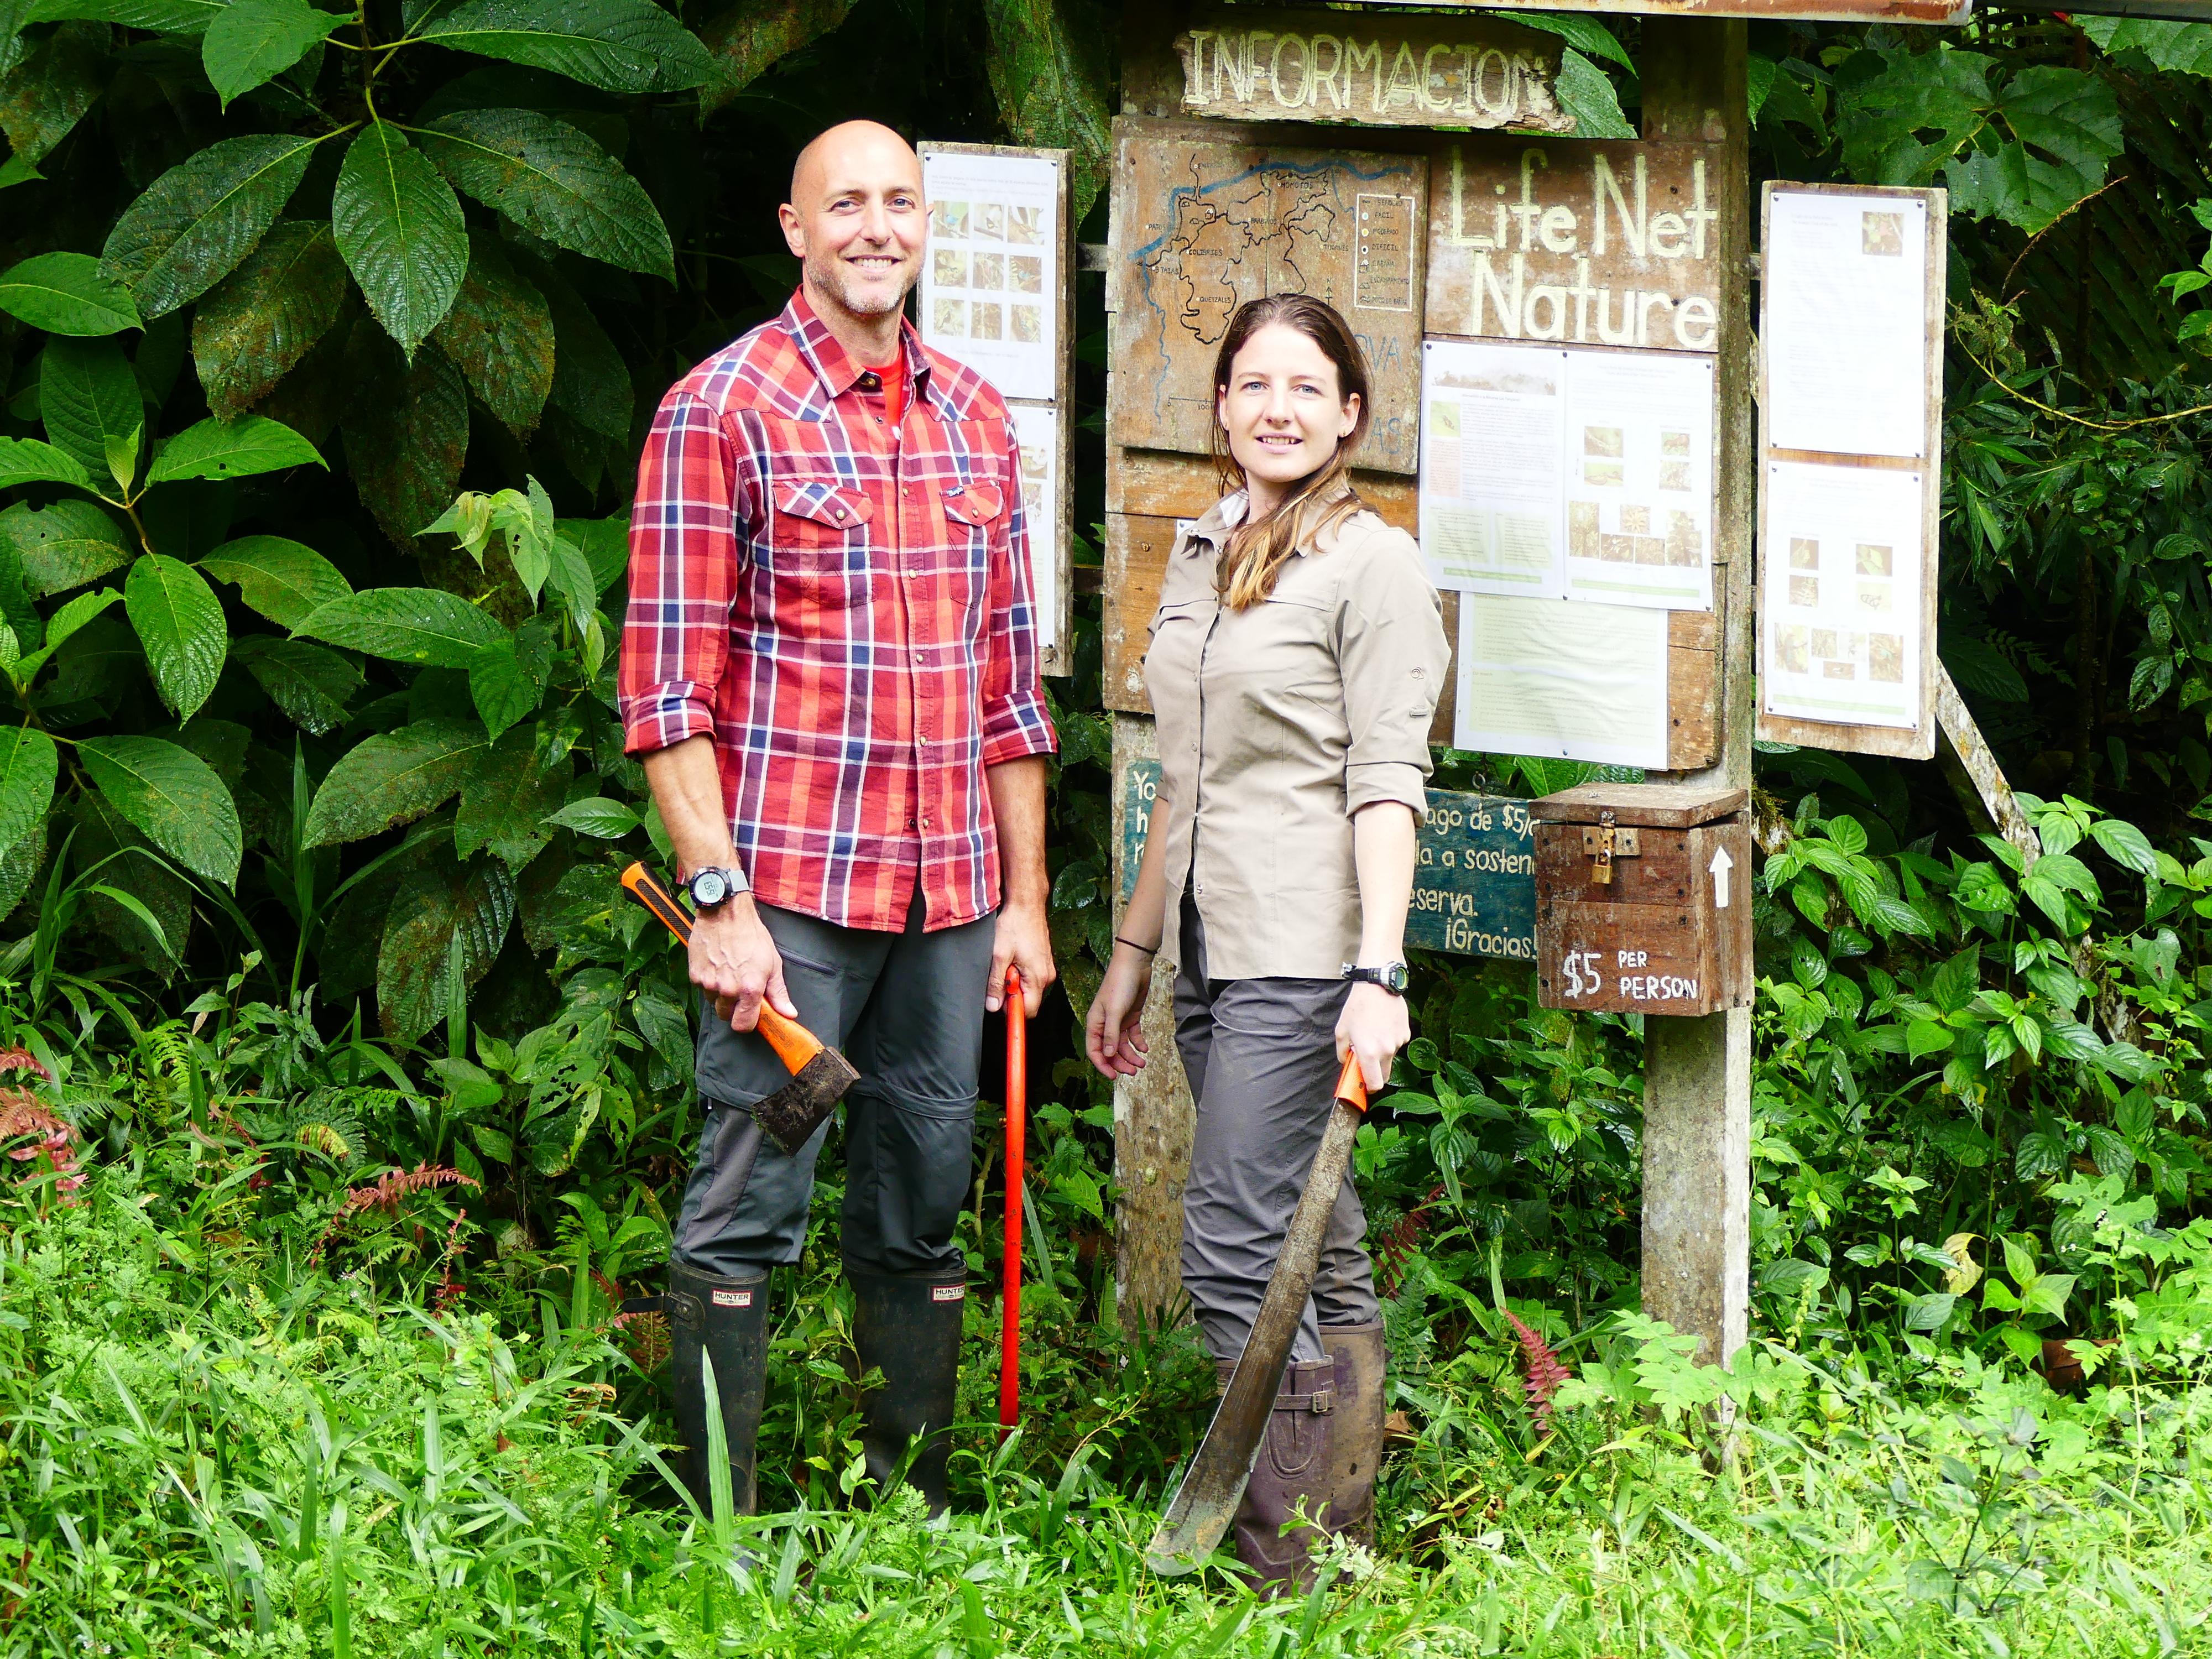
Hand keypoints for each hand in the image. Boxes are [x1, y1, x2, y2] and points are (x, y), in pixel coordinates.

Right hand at [689, 896, 794, 1032]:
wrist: (725, 914)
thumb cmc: (751, 936)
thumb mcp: (772, 963)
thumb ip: (778, 992)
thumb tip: (788, 1014)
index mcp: (749, 989)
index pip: (743, 1025)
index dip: (747, 1023)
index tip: (751, 1014)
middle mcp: (727, 990)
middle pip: (726, 1016)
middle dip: (734, 1008)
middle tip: (740, 990)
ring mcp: (709, 983)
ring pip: (714, 1003)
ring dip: (721, 995)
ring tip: (729, 973)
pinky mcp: (695, 976)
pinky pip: (703, 989)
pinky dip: (710, 983)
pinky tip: (718, 966)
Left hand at [987, 899, 1055, 1016]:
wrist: (1027, 905)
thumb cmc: (1015, 925)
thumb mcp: (999, 955)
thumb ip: (996, 983)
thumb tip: (993, 1005)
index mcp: (1037, 978)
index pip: (1029, 1011)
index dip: (1013, 1012)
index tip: (1000, 1006)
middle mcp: (1046, 976)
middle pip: (1029, 1000)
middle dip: (1012, 993)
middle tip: (1002, 974)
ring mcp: (1047, 969)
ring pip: (1029, 988)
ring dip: (1015, 981)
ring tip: (1007, 962)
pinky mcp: (1044, 962)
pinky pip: (1031, 977)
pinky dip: (1020, 972)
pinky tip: (1013, 957)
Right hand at [1085, 947, 1154, 1077]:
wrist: (1135, 965)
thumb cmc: (1120, 985)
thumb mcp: (1114, 1011)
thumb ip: (1111, 1034)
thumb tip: (1109, 1055)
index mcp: (1095, 1023)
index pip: (1094, 1050)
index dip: (1103, 1065)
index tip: (1114, 1077)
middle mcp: (1105, 1024)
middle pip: (1110, 1051)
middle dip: (1120, 1063)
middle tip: (1134, 1072)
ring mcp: (1118, 1021)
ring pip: (1123, 1045)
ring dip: (1131, 1056)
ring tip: (1142, 1064)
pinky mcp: (1131, 1017)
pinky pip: (1133, 1035)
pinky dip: (1138, 1044)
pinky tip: (1145, 1049)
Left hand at [1335, 982, 1407, 1094]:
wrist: (1378, 986)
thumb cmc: (1357, 1007)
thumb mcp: (1341, 1030)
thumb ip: (1342, 1052)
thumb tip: (1346, 1062)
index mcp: (1369, 1053)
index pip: (1375, 1084)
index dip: (1369, 1088)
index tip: (1364, 1085)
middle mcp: (1386, 1051)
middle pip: (1385, 1076)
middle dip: (1375, 1073)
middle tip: (1366, 1061)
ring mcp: (1398, 1042)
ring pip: (1390, 1057)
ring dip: (1381, 1053)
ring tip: (1372, 1033)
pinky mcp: (1406, 1034)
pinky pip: (1396, 1044)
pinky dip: (1389, 1041)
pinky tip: (1382, 1026)